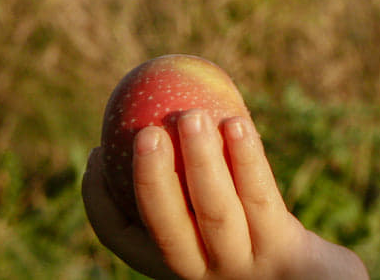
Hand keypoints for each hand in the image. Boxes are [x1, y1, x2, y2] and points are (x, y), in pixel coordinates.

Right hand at [82, 111, 368, 279]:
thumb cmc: (272, 240)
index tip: (94, 153)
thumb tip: (168, 116)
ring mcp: (245, 267)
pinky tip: (236, 123)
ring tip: (190, 115)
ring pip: (215, 213)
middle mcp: (206, 275)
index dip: (101, 201)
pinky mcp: (284, 252)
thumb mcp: (231, 218)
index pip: (128, 240)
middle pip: (167, 230)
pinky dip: (246, 161)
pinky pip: (261, 199)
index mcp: (182, 266)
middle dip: (150, 180)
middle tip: (143, 131)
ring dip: (199, 162)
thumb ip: (198, 181)